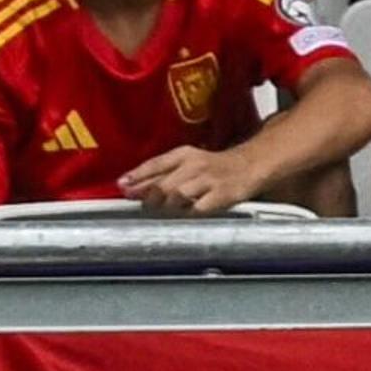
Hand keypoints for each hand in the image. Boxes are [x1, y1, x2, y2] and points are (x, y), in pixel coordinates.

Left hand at [115, 146, 255, 213]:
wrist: (249, 165)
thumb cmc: (210, 168)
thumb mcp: (184, 164)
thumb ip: (157, 174)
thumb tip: (126, 186)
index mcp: (183, 155)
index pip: (156, 164)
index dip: (137, 176)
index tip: (122, 186)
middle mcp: (195, 165)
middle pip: (163, 184)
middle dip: (150, 197)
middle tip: (146, 206)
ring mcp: (209, 180)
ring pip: (178, 195)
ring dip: (167, 206)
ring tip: (166, 211)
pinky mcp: (222, 195)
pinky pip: (198, 209)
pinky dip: (187, 214)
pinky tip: (185, 215)